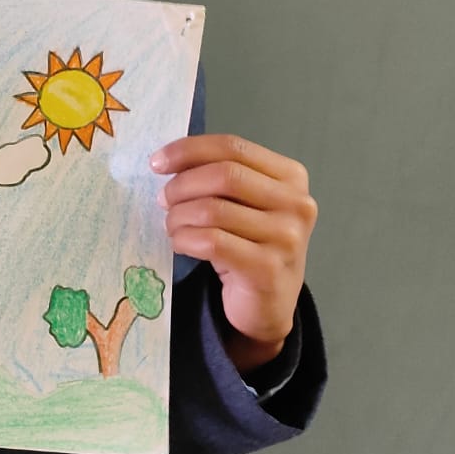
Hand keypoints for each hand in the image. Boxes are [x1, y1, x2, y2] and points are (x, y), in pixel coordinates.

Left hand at [150, 134, 317, 373]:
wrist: (266, 306)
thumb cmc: (248, 246)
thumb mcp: (242, 204)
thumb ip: (218, 177)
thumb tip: (168, 161)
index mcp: (291, 176)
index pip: (234, 147)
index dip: (189, 150)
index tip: (157, 161)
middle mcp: (296, 203)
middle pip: (224, 175)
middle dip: (182, 185)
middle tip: (162, 200)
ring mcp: (286, 237)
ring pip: (213, 210)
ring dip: (179, 217)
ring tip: (172, 227)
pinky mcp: (268, 268)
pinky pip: (211, 242)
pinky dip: (185, 239)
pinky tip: (180, 244)